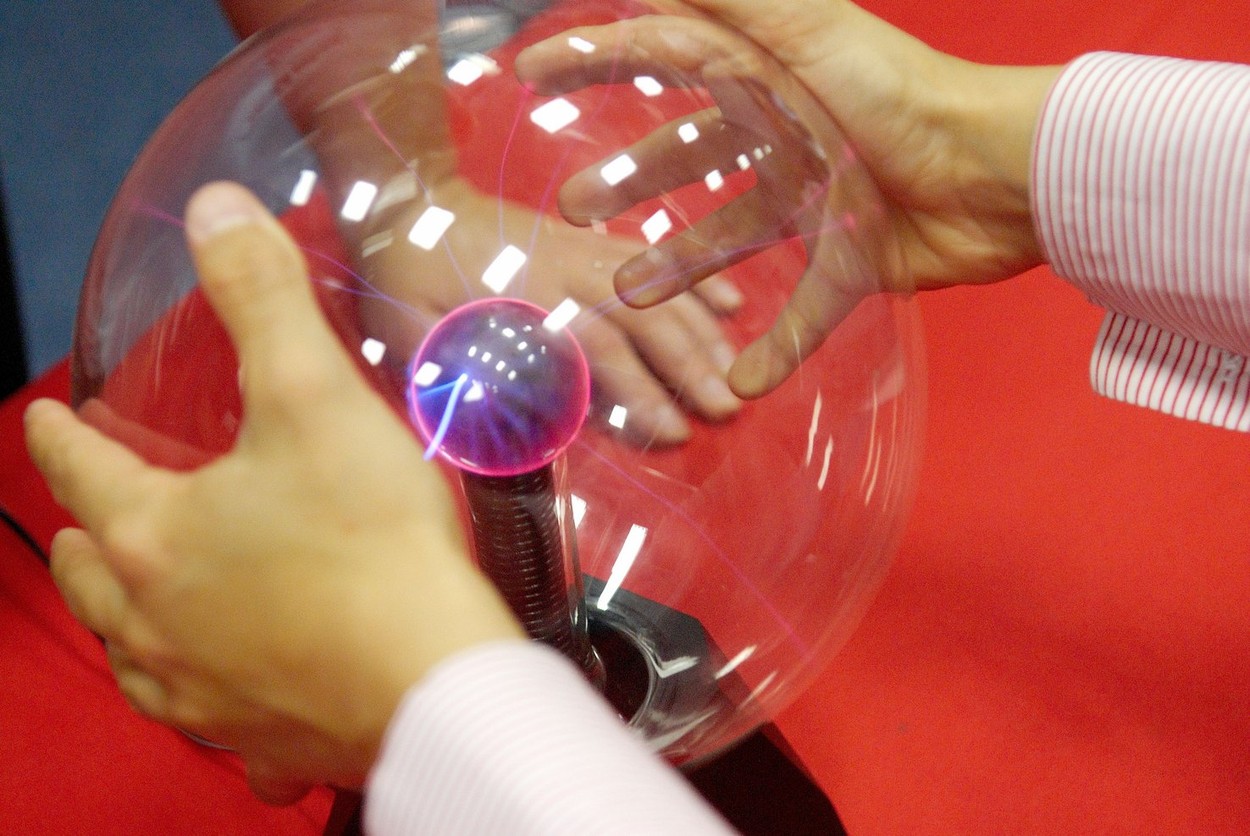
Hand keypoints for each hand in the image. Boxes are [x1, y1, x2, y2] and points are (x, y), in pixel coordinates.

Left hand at [25, 182, 522, 803]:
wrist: (434, 676)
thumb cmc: (368, 539)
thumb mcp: (313, 396)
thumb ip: (261, 296)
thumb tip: (216, 207)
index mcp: (152, 538)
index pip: (80, 473)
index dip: (60, 436)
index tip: (49, 418)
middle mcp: (156, 624)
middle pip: (90, 576)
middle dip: (82, 538)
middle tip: (90, 518)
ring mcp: (203, 693)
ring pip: (134, 656)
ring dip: (126, 621)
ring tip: (136, 603)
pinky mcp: (260, 738)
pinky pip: (212, 723)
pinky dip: (206, 700)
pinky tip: (230, 698)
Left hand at [356, 176, 744, 444]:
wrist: (406, 200)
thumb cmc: (404, 281)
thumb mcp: (413, 335)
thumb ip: (462, 374)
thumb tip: (517, 424)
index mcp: (523, 299)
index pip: (594, 349)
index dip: (635, 392)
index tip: (673, 432)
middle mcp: (563, 272)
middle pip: (640, 317)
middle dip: (688, 365)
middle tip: (728, 408)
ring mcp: (580, 250)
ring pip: (656, 286)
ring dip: (701, 329)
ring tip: (736, 371)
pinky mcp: (586, 239)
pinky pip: (650, 254)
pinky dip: (692, 278)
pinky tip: (731, 304)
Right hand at [516, 1, 1060, 395]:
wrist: (997, 174)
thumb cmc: (903, 94)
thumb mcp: (808, 27)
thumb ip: (729, 0)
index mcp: (765, 75)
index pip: (661, 58)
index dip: (594, 62)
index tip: (528, 74)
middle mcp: (783, 133)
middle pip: (687, 155)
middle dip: (628, 178)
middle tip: (572, 210)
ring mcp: (816, 201)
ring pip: (731, 237)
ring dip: (679, 268)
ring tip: (627, 293)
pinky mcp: (852, 260)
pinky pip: (803, 310)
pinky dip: (774, 348)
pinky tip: (737, 382)